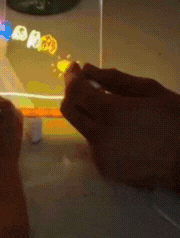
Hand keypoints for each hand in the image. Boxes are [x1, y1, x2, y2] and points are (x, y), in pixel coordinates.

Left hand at [61, 63, 179, 191]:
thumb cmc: (178, 122)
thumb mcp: (152, 92)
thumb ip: (117, 80)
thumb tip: (88, 69)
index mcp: (111, 112)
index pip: (76, 91)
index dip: (72, 77)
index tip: (75, 68)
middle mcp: (98, 135)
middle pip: (69, 110)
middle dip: (74, 94)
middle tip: (87, 85)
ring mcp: (100, 155)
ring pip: (81, 127)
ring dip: (89, 114)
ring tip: (114, 108)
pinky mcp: (105, 169)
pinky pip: (94, 144)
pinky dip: (101, 132)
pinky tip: (122, 130)